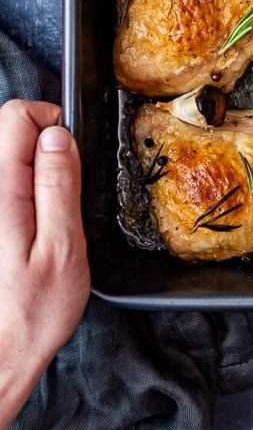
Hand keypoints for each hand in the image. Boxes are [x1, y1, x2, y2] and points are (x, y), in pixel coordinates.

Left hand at [0, 100, 89, 429]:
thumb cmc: (31, 313)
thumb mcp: (62, 247)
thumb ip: (59, 185)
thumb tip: (59, 136)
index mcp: (1, 192)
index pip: (16, 116)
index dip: (51, 123)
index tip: (69, 154)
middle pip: (8, 132)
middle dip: (42, 149)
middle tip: (60, 195)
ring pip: (7, 159)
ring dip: (31, 174)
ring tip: (45, 218)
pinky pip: (6, 187)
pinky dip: (21, 195)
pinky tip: (28, 231)